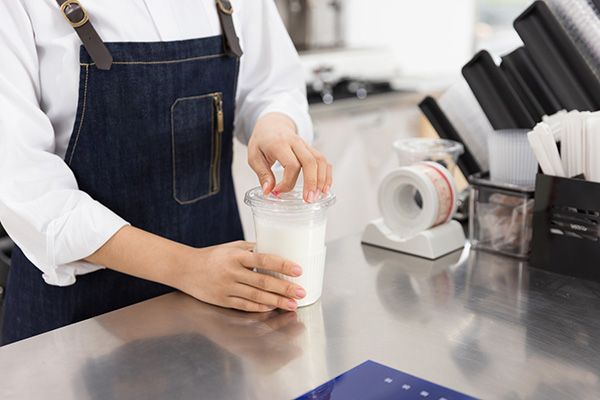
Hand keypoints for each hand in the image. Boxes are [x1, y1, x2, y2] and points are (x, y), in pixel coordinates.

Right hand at [86, 227, 306, 312]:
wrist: (185, 268)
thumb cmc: (212, 255)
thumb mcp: (231, 246)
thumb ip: (252, 249)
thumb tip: (276, 248)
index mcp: (236, 255)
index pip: (264, 259)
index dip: (282, 265)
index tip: (298, 270)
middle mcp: (232, 271)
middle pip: (263, 281)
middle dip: (285, 288)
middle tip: (301, 292)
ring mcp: (227, 287)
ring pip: (256, 296)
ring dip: (277, 301)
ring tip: (292, 304)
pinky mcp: (222, 300)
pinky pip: (245, 305)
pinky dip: (260, 307)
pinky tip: (272, 307)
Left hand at [248, 112, 331, 202]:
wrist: (271, 125)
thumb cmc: (262, 141)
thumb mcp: (254, 156)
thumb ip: (262, 174)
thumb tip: (268, 191)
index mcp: (280, 143)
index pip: (291, 164)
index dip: (287, 182)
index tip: (278, 191)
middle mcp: (295, 142)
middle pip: (310, 162)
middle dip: (311, 183)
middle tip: (308, 199)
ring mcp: (305, 145)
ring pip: (320, 161)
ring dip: (321, 180)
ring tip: (317, 197)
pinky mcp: (311, 150)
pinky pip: (324, 161)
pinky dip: (327, 175)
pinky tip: (325, 188)